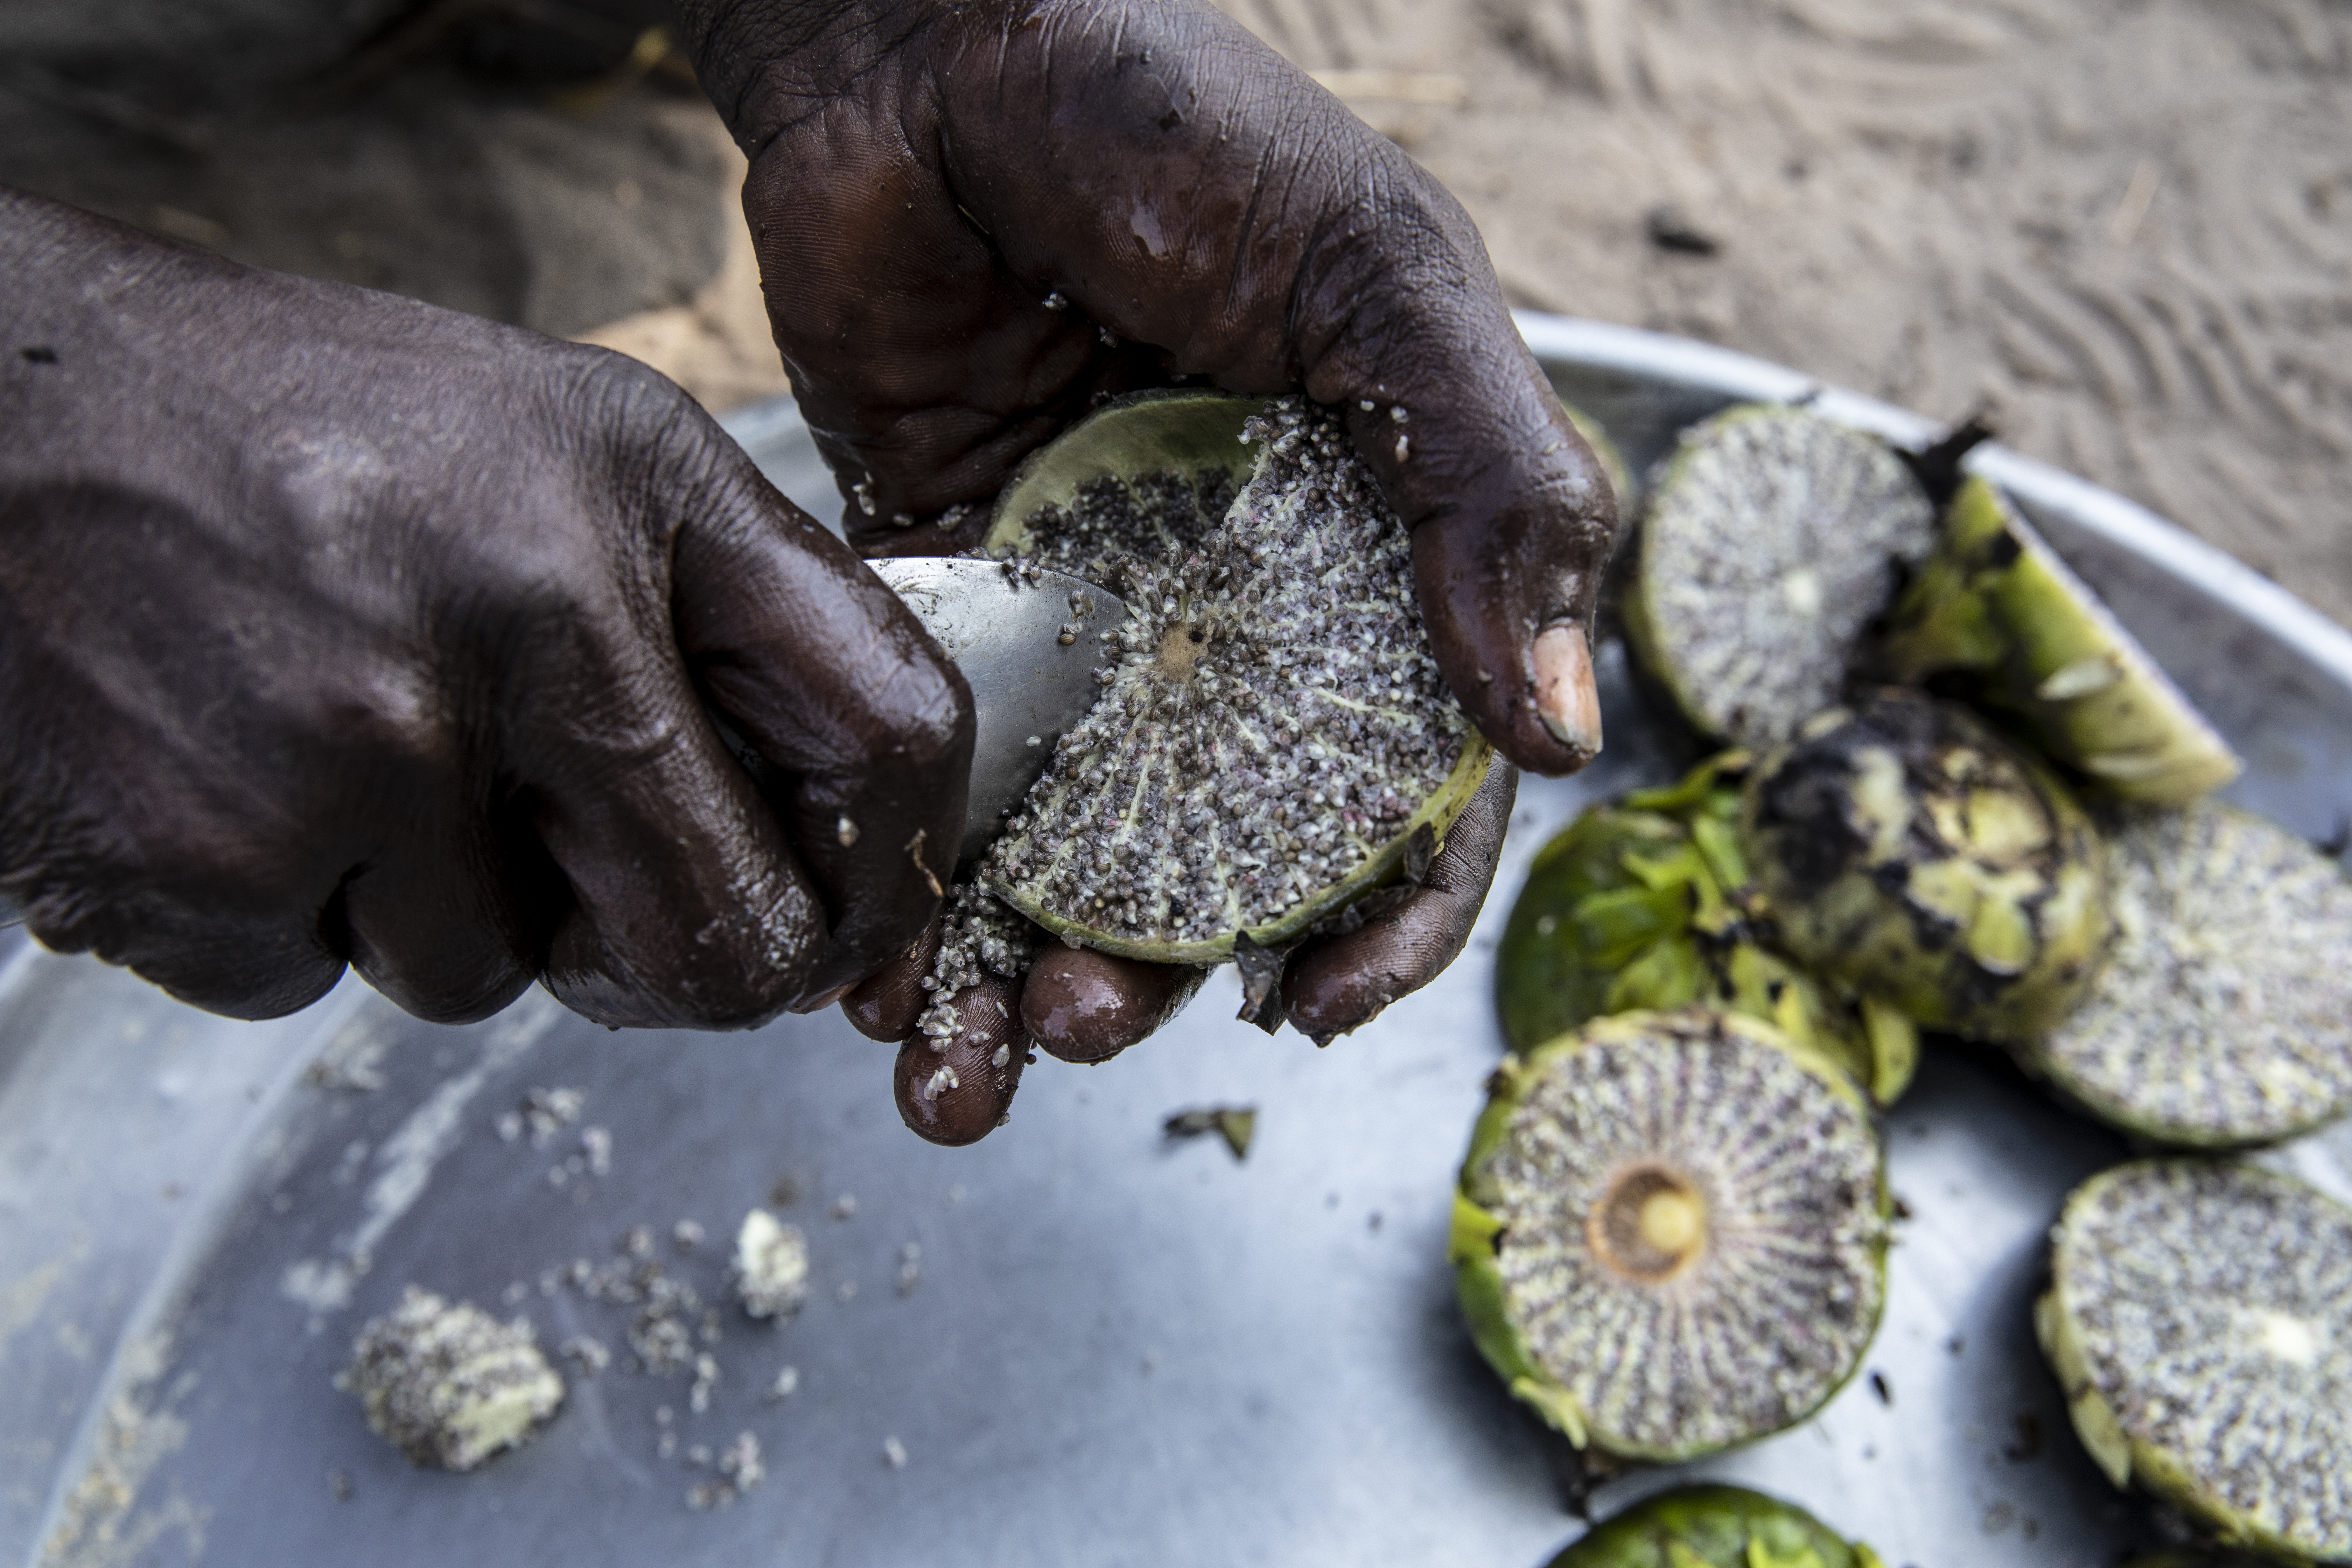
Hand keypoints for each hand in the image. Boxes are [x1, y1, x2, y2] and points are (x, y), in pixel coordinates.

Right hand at [0, 189, 968, 1026]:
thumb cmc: (289, 425)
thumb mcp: (560, 440)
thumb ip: (724, 603)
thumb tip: (838, 798)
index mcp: (632, 504)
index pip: (893, 731)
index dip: (895, 856)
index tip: (845, 893)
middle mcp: (520, 628)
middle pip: (720, 945)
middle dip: (666, 951)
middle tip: (574, 879)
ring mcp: (354, 763)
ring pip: (488, 979)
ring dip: (431, 904)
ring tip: (327, 738)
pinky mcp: (203, 873)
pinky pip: (317, 986)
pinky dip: (287, 914)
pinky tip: (226, 769)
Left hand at [667, 0, 1602, 1140]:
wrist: (927, 53)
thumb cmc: (1171, 125)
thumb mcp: (1375, 270)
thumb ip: (1485, 478)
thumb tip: (1557, 728)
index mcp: (1368, 556)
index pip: (1409, 786)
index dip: (1381, 916)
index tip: (1308, 1003)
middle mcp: (1237, 612)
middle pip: (1228, 852)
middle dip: (1170, 967)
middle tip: (1089, 1019)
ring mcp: (1093, 622)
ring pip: (1083, 847)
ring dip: (1035, 963)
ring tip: (972, 1039)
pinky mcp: (956, 609)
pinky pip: (951, 776)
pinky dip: (922, 881)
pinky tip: (884, 965)